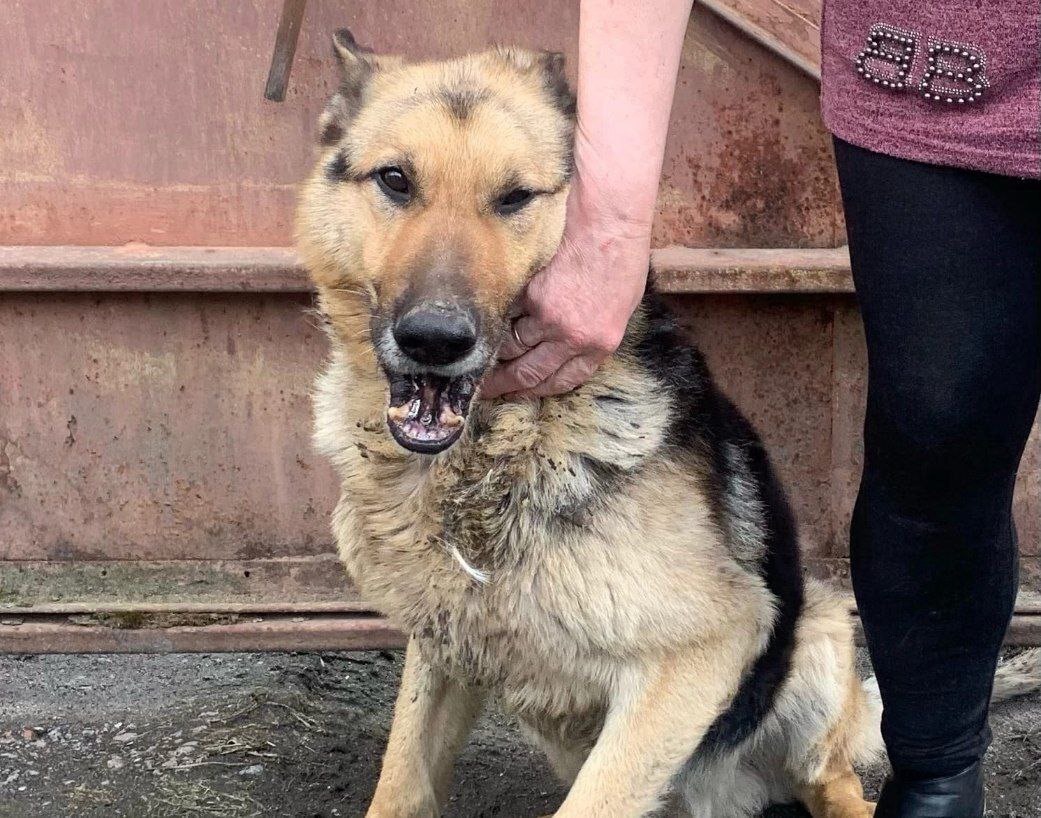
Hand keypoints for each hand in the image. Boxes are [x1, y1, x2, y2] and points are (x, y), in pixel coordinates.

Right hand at [479, 177, 651, 400]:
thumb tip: (567, 349)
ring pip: (509, 344)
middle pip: (527, 372)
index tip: (516, 392)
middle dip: (502, 383)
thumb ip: (593, 332)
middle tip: (483, 386)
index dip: (534, 390)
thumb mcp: (620, 304)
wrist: (608, 216)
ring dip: (493, 350)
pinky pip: (502, 314)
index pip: (560, 381)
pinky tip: (481, 319)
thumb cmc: (620, 254)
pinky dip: (492, 318)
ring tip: (476, 353)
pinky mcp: (525, 290)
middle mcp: (570, 335)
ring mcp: (545, 313)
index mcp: (598, 343)